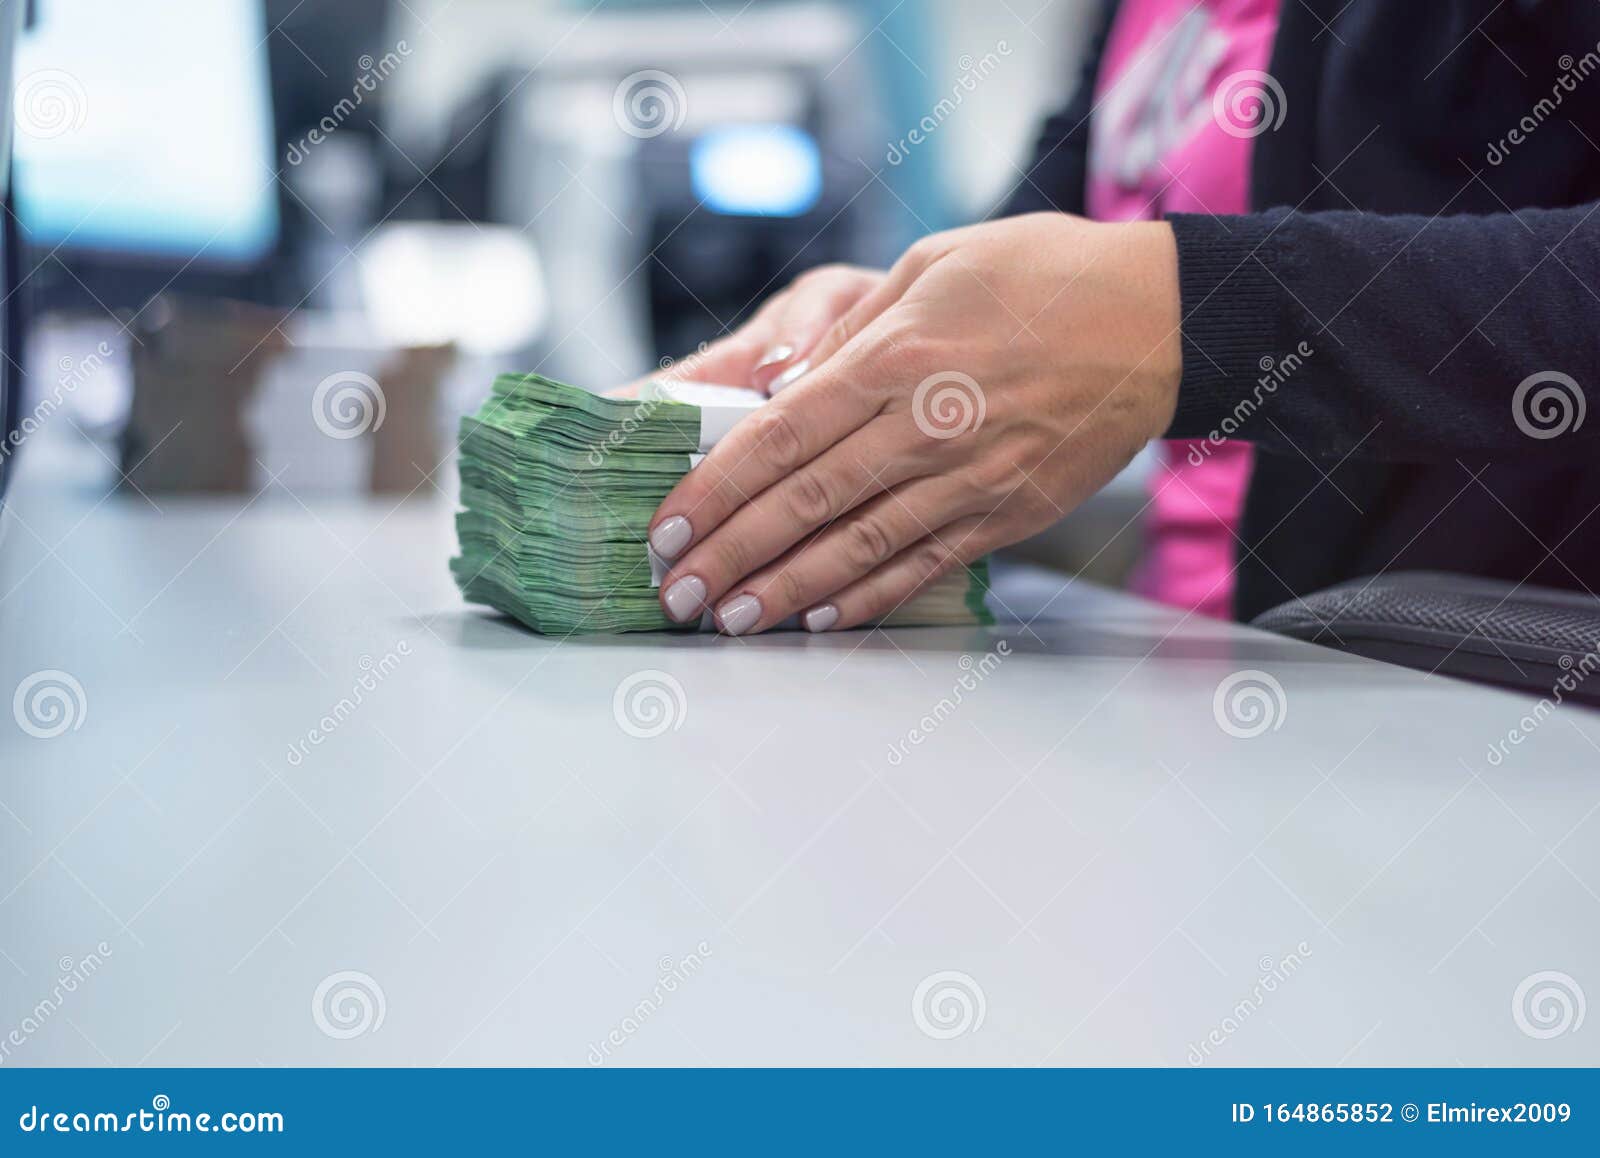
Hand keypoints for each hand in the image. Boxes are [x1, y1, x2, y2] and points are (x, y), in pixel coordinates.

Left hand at [646, 213, 1182, 633]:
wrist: (1157, 321)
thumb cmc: (1043, 275)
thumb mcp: (933, 262)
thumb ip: (852, 329)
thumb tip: (786, 386)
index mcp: (898, 356)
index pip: (781, 435)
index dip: (717, 487)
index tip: (669, 523)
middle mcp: (927, 425)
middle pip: (805, 502)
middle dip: (729, 554)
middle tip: (675, 591)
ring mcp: (970, 479)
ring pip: (858, 547)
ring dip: (784, 590)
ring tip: (728, 619)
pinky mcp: (1006, 512)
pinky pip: (924, 565)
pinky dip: (869, 596)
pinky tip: (820, 618)